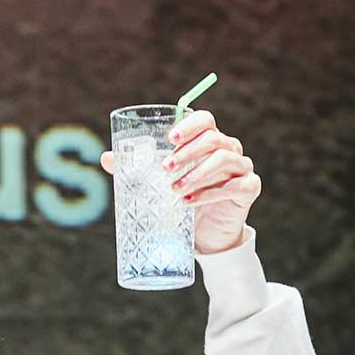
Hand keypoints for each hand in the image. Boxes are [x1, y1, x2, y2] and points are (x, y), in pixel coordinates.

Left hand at [100, 110, 258, 254]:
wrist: (206, 234)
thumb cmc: (183, 199)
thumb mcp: (159, 182)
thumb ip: (137, 168)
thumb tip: (105, 158)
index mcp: (209, 140)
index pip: (205, 120)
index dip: (189, 125)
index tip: (169, 139)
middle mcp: (229, 149)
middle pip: (214, 138)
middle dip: (188, 152)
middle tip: (165, 168)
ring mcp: (242, 168)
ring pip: (224, 159)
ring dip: (196, 173)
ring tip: (174, 189)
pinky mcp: (249, 188)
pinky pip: (234, 185)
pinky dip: (209, 193)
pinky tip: (189, 201)